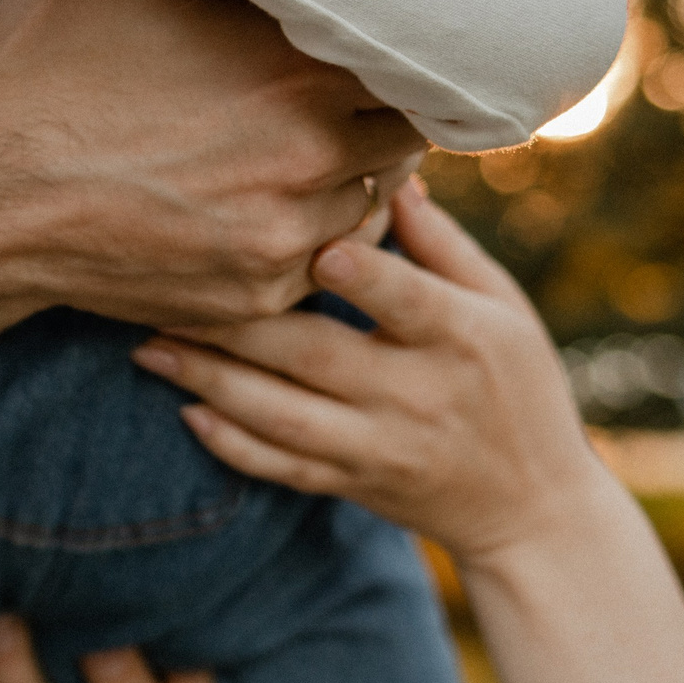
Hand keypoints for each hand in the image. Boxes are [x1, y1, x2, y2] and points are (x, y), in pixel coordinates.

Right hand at [0, 0, 425, 326]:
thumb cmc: (41, 64)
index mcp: (292, 67)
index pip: (407, 59)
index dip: (395, 46)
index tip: (374, 37)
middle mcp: (308, 156)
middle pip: (405, 137)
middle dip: (380, 111)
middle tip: (347, 93)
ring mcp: (284, 237)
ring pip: (369, 204)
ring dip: (349, 177)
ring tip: (301, 148)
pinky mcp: (256, 296)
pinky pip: (323, 263)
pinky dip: (307, 235)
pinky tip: (260, 202)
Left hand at [129, 180, 602, 564]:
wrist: (533, 509)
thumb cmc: (520, 386)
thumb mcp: (503, 307)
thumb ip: (442, 245)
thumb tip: (391, 173)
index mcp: (463, 337)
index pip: (409, 302)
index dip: (364, 275)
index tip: (317, 247)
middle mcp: (418, 395)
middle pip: (317, 355)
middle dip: (238, 325)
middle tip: (168, 288)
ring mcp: (380, 446)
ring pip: (283, 416)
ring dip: (210, 381)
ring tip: (150, 347)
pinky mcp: (355, 484)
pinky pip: (283, 468)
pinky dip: (232, 445)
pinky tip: (186, 410)